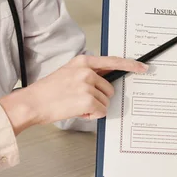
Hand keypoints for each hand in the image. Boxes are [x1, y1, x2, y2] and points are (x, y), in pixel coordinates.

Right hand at [0, 55, 146, 133]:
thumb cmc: (48, 91)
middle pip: (110, 89)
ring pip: (106, 101)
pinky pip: (101, 111)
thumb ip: (87, 73)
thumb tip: (105, 80)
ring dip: (94, 107)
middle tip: (80, 99)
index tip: (143, 67)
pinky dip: (91, 115)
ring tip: (75, 104)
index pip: (113, 61)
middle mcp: (87, 71)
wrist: (32, 102)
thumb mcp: (68, 73)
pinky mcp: (88, 100)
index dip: (131, 65)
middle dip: (100, 98)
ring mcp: (88, 85)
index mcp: (83, 61)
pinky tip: (77, 110)